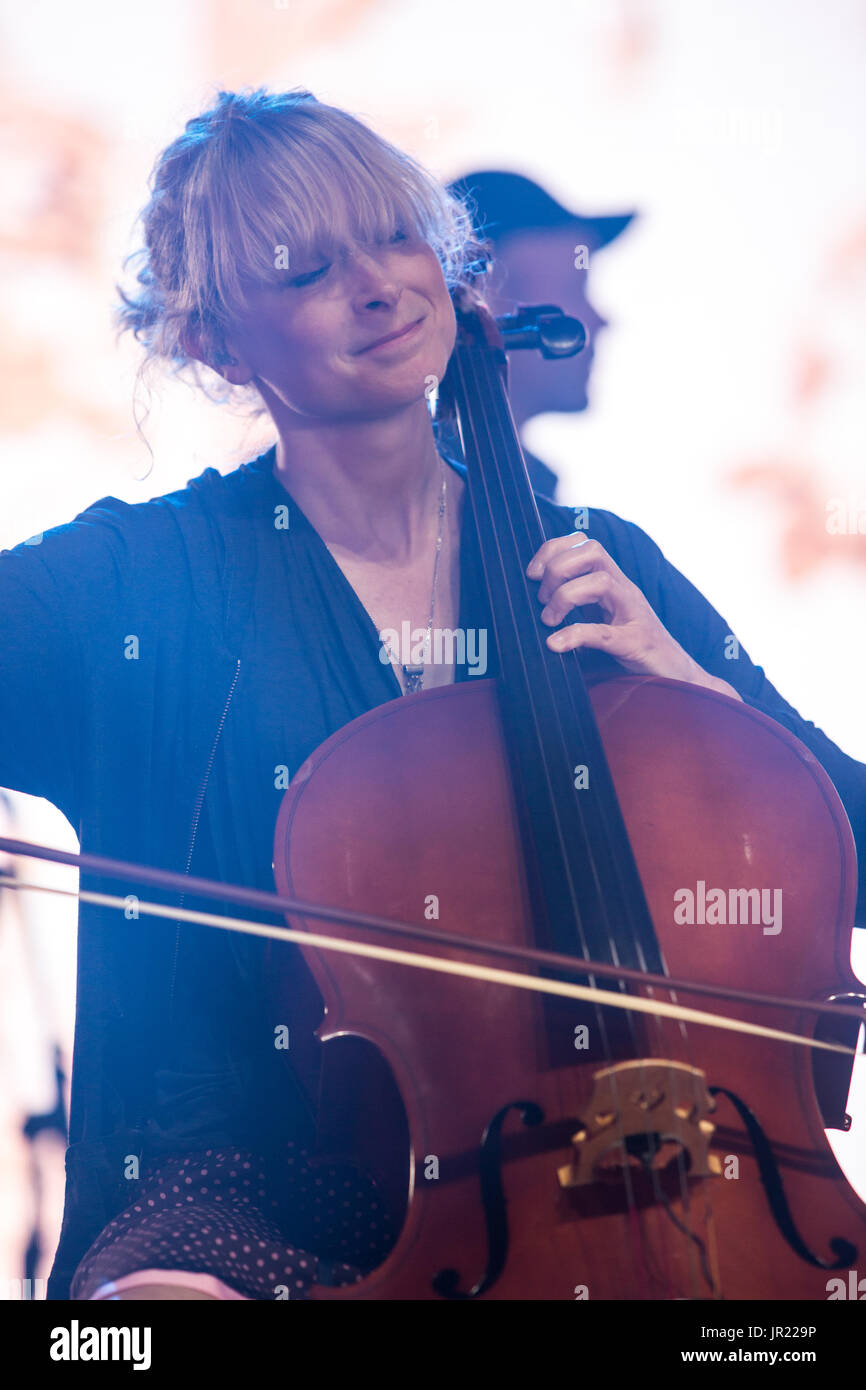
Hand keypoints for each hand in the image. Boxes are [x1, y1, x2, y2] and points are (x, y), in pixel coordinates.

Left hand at [526, 533, 740, 697]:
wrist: (678, 678)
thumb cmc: (635, 650)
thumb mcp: (603, 622)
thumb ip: (578, 611)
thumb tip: (536, 612)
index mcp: (613, 583)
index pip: (584, 544)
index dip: (553, 550)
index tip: (532, 573)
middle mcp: (624, 590)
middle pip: (592, 551)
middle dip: (558, 568)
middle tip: (542, 599)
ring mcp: (633, 614)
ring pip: (600, 581)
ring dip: (565, 597)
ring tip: (550, 620)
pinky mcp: (636, 643)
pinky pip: (603, 632)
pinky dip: (575, 635)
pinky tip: (556, 644)